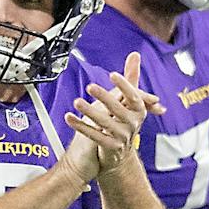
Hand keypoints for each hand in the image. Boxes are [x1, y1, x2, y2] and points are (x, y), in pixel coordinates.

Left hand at [61, 53, 157, 184]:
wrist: (118, 154)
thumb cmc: (123, 122)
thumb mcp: (128, 101)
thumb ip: (130, 77)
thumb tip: (135, 54)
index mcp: (139, 111)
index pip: (134, 96)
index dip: (124, 85)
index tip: (113, 75)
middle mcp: (133, 124)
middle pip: (118, 109)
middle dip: (104, 97)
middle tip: (90, 86)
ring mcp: (122, 136)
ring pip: (105, 122)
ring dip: (90, 111)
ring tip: (77, 101)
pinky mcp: (110, 147)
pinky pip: (94, 135)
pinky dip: (80, 126)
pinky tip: (69, 117)